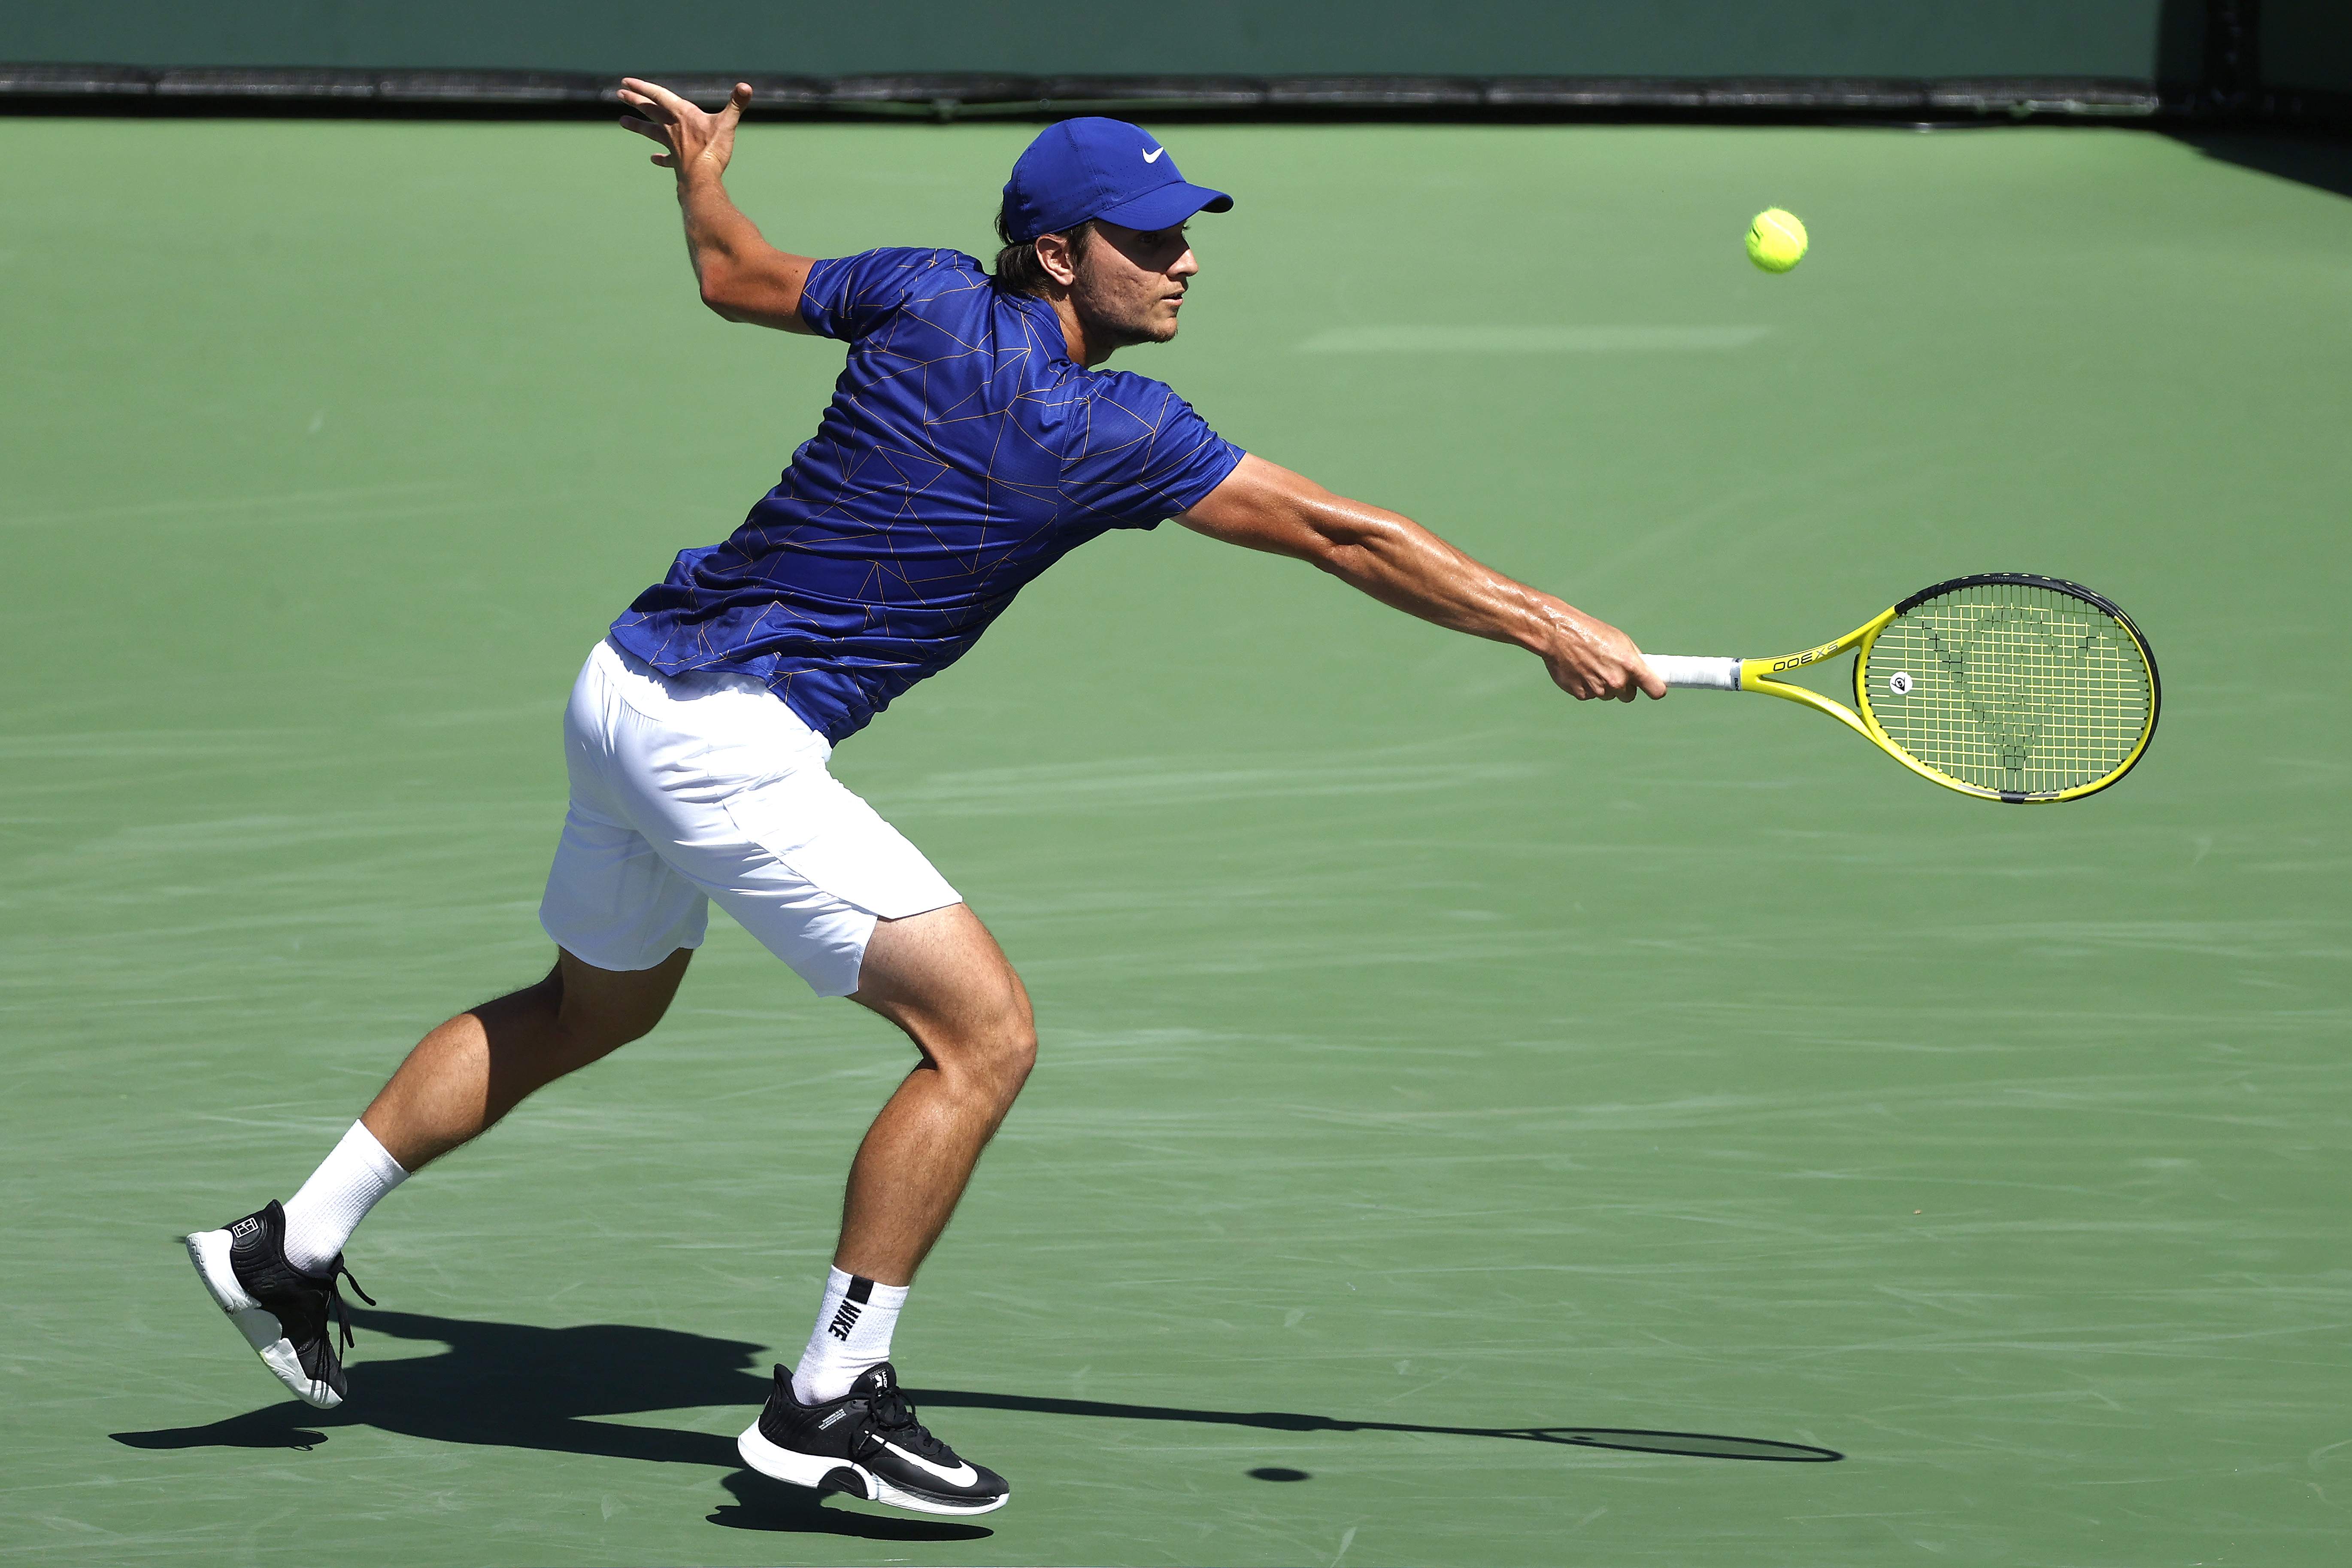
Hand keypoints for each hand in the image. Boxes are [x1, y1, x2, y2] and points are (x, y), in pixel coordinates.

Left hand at [618, 77, 750, 177]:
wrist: (702, 178)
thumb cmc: (713, 150)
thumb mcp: (727, 123)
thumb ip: (736, 104)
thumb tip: (746, 87)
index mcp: (682, 114)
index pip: (659, 96)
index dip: (643, 87)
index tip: (626, 81)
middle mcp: (673, 127)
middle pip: (650, 111)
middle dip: (635, 101)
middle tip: (619, 94)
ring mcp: (672, 145)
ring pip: (651, 132)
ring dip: (637, 126)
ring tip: (622, 121)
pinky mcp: (677, 161)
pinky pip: (666, 159)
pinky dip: (660, 158)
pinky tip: (654, 158)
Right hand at [1536, 602, 1667, 701]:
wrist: (1558, 634)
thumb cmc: (1591, 632)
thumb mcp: (1620, 639)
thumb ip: (1634, 659)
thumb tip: (1644, 671)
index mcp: (1630, 666)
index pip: (1656, 690)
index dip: (1656, 689)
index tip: (1654, 687)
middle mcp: (1616, 681)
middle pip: (1629, 695)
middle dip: (1624, 686)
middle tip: (1612, 669)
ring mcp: (1598, 690)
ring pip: (1609, 695)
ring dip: (1604, 685)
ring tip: (1591, 665)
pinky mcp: (1581, 695)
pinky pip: (1590, 695)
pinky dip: (1587, 685)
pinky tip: (1580, 669)